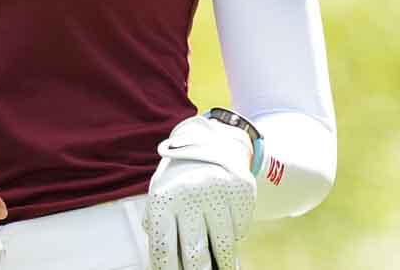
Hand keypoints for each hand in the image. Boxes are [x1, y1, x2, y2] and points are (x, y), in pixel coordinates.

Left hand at [143, 116, 256, 269]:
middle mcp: (191, 195)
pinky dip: (236, 238)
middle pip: (195, 252)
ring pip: (223, 245)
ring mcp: (219, 193)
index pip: (164, 248)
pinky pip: (241, 229)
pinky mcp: (242, 192)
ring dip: (223, 265)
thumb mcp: (160, 195)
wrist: (211, 142)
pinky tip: (231, 240)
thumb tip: (162, 265)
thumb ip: (157, 226)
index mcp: (164, 199)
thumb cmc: (180, 179)